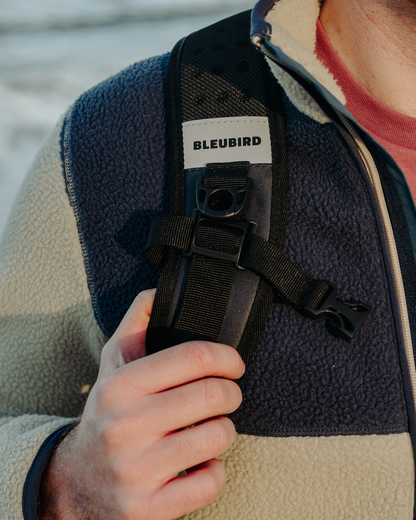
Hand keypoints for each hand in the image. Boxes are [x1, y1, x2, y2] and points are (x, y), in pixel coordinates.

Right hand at [39, 289, 244, 519]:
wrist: (74, 482)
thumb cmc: (106, 414)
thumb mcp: (112, 363)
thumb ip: (138, 323)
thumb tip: (162, 290)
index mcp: (121, 386)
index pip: (194, 357)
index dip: (227, 356)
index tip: (234, 363)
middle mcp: (125, 426)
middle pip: (213, 395)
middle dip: (232, 392)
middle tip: (227, 394)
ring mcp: (136, 470)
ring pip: (218, 437)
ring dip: (225, 429)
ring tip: (211, 426)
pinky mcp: (148, 508)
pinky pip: (209, 482)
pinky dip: (215, 469)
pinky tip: (200, 461)